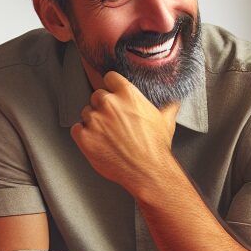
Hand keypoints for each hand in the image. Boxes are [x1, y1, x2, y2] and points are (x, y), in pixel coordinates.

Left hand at [71, 72, 179, 197]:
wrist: (147, 172)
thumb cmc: (155, 149)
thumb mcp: (166, 122)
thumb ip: (167, 108)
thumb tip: (173, 104)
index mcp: (127, 94)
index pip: (109, 78)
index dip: (111, 88)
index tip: (113, 97)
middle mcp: (109, 103)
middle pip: (96, 96)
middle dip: (102, 108)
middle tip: (113, 124)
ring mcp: (95, 120)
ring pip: (86, 113)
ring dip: (93, 123)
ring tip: (107, 137)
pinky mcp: (84, 137)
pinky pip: (76, 129)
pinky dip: (83, 136)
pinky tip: (97, 143)